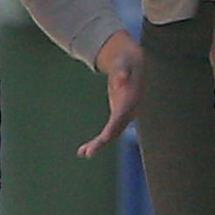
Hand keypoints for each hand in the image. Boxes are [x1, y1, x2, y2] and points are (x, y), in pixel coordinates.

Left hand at [79, 31, 142, 157]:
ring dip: (97, 145)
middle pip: (116, 130)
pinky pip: (108, 132)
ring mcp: (124, 116)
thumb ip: (123, 70)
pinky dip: (97, 141)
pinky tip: (82, 150)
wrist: (132, 63)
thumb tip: (121, 77)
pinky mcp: (117, 117)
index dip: (113, 127)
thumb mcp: (124, 62)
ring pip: (111, 135)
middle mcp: (129, 112)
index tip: (104, 138)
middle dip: (102, 142)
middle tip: (87, 153)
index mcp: (131, 100)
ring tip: (82, 153)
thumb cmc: (126, 61)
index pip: (121, 117)